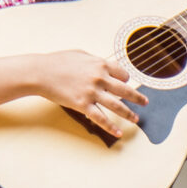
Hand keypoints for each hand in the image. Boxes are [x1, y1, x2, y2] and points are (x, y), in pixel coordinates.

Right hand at [26, 51, 145, 139]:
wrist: (41, 72)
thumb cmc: (58, 61)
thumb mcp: (81, 55)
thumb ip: (95, 61)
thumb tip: (104, 65)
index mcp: (101, 64)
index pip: (123, 74)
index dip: (126, 80)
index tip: (125, 84)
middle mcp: (100, 78)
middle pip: (126, 90)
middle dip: (137, 97)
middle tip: (145, 102)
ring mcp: (92, 93)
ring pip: (117, 106)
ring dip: (129, 114)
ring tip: (136, 119)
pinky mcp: (83, 105)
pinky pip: (101, 118)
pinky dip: (111, 127)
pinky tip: (118, 133)